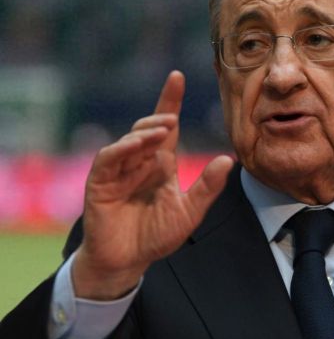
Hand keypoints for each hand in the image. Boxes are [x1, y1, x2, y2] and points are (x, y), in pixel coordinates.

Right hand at [72, 71, 233, 298]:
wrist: (127, 262)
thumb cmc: (156, 235)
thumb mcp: (189, 211)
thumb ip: (207, 187)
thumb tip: (229, 160)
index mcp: (161, 163)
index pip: (166, 126)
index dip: (170, 100)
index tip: (178, 76)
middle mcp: (139, 161)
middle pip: (147, 129)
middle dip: (160, 118)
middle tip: (173, 117)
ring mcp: (118, 171)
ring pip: (129, 141)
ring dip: (144, 134)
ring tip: (162, 130)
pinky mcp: (100, 183)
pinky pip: (108, 160)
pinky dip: (122, 150)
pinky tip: (136, 147)